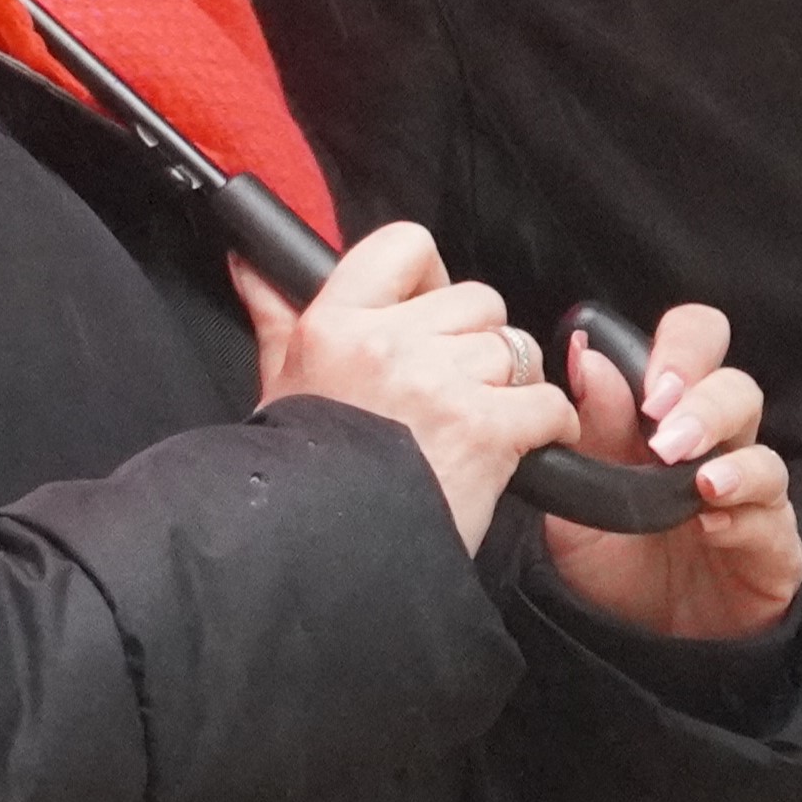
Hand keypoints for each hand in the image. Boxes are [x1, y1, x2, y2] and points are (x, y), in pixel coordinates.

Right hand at [241, 220, 571, 551]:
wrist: (325, 554)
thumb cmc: (302, 476)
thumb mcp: (280, 384)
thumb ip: (276, 314)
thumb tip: (253, 262)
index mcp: (336, 322)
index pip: (407, 246)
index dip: (431, 277)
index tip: (428, 312)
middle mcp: (387, 343)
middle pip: (477, 302)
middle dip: (476, 343)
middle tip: (453, 388)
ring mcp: (439, 384)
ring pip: (515, 350)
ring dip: (511, 386)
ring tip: (477, 422)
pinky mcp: (484, 430)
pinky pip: (547, 402)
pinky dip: (548, 425)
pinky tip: (522, 443)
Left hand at [534, 301, 801, 641]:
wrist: (633, 645)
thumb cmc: (613, 562)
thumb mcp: (581, 497)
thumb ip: (591, 431)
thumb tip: (588, 357)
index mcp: (669, 417)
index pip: (693, 347)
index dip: (679, 347)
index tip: (645, 380)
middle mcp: (719, 446)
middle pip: (737, 386)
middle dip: (703, 394)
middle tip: (663, 423)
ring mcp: (751, 496)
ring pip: (764, 449)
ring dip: (726, 455)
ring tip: (692, 477)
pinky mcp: (774, 547)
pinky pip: (773, 517)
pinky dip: (743, 512)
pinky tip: (711, 521)